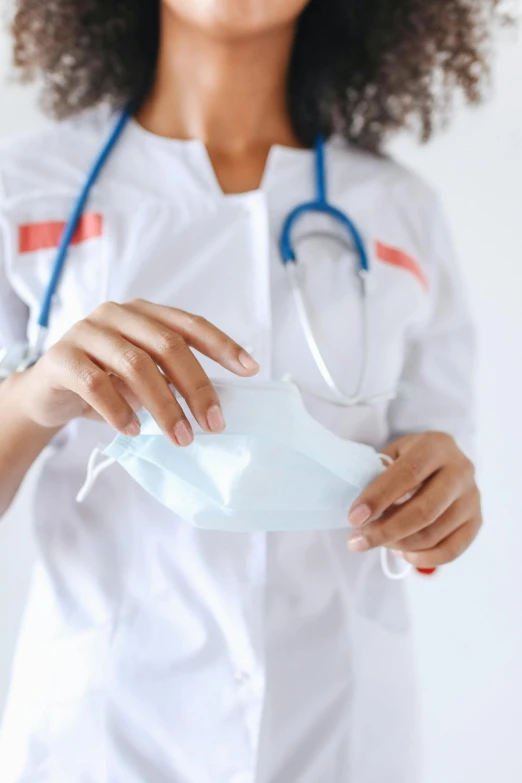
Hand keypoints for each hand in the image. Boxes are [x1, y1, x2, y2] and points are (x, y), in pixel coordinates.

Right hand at [19, 299, 258, 445]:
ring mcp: (87, 332)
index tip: (251, 370)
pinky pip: (96, 384)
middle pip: (168, 345)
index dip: (223, 345)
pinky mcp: (61, 358)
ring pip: (136, 364)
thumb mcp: (143, 377)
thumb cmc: (106, 383)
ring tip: (181, 438)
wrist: (47, 392)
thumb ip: (172, 379)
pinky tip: (133, 431)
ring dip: (164, 406)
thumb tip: (214, 406)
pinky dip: (119, 411)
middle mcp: (117, 314)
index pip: (190, 325)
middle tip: (214, 424)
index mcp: (144, 313)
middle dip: (197, 387)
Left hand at [347, 432, 480, 567]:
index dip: (378, 497)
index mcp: (436, 445)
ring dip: (399, 544)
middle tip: (357, 541)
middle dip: (386, 530)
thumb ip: (378, 475)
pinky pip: (451, 550)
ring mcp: (472, 497)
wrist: (442, 460)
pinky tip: (402, 552)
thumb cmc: (409, 459)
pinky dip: (423, 558)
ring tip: (377, 542)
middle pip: (424, 510)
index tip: (353, 518)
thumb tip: (362, 512)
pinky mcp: (476, 520)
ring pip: (434, 533)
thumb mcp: (392, 455)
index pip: (407, 473)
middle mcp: (460, 470)